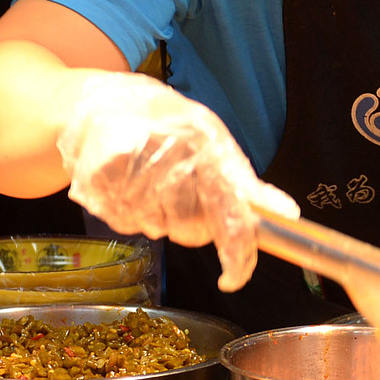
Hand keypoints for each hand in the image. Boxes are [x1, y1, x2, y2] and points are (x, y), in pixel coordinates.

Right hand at [55, 71, 295, 290]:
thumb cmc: (161, 121)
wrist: (95, 102)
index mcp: (201, 144)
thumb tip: (284, 212)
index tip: (234, 277)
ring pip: (159, 229)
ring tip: (150, 179)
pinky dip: (132, 212)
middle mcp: (164, 159)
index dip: (237, 253)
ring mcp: (128, 173)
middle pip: (191, 230)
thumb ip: (243, 180)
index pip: (228, 212)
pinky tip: (128, 183)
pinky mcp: (97, 186)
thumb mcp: (209, 137)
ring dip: (160, 216)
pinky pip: (128, 224)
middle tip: (181, 192)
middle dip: (193, 224)